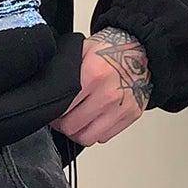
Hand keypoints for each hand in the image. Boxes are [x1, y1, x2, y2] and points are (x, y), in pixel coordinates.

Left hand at [52, 28, 150, 146]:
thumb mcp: (83, 51)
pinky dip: (96, 132)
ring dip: (79, 132)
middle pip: (72, 128)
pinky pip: (104, 137)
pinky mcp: (131, 115)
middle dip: (64, 125)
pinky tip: (95, 119)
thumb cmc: (111, 50)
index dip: (53, 114)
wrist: (142, 48)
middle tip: (63, 118)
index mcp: (93, 75)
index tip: (53, 112)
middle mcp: (108, 94)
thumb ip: (65, 71)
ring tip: (78, 121)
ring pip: (87, 138)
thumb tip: (46, 91)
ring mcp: (121, 107)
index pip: (62, 110)